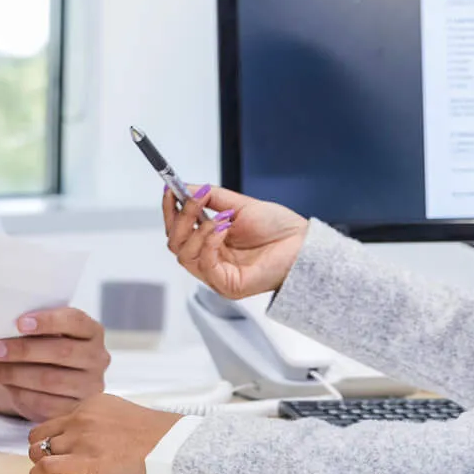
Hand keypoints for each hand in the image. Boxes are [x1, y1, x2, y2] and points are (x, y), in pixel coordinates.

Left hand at [0, 307, 110, 421]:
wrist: (46, 383)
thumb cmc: (43, 349)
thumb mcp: (41, 335)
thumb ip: (30, 330)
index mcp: (91, 331)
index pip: (74, 321)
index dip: (47, 321)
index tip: (19, 323)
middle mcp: (98, 358)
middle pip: (62, 352)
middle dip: (23, 350)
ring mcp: (91, 386)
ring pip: (51, 380)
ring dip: (14, 374)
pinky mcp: (76, 410)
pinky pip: (46, 403)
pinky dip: (19, 393)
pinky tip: (1, 384)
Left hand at [27, 394, 183, 473]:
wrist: (171, 445)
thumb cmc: (156, 434)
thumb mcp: (123, 412)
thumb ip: (101, 418)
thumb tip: (90, 432)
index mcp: (91, 403)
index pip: (59, 419)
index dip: (55, 435)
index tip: (56, 446)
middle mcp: (81, 418)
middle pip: (42, 433)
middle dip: (40, 446)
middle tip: (46, 459)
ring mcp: (82, 440)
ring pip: (40, 450)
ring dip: (39, 462)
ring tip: (44, 472)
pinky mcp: (86, 462)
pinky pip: (47, 467)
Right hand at [161, 185, 307, 299]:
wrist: (304, 245)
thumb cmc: (278, 229)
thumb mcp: (238, 205)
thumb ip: (210, 198)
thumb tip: (184, 188)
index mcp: (210, 244)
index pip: (178, 231)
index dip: (171, 211)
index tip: (169, 190)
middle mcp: (210, 261)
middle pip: (175, 244)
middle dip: (181, 218)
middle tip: (193, 199)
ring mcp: (216, 275)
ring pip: (184, 254)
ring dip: (198, 229)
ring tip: (221, 216)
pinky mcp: (227, 285)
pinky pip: (204, 265)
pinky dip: (209, 242)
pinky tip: (223, 228)